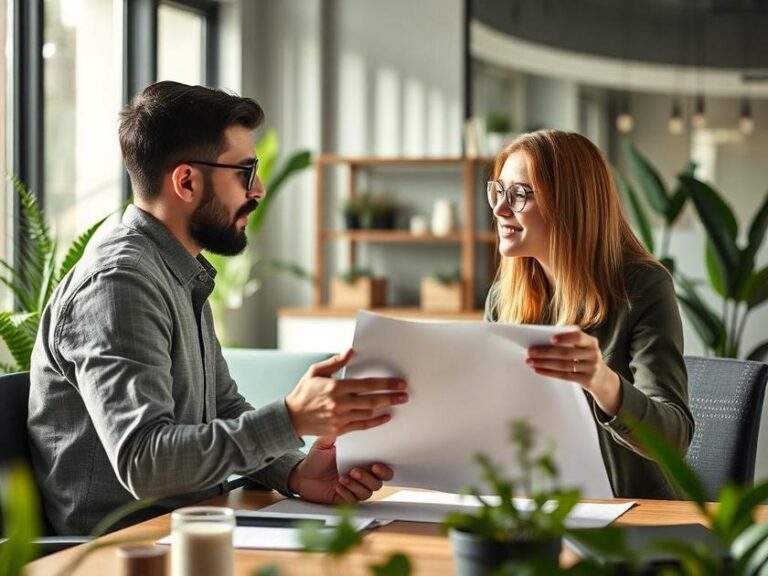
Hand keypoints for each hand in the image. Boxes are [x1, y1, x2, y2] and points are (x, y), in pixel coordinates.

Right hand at [285, 349, 407, 436]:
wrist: (291, 418)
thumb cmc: (304, 392)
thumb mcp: (316, 371)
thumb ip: (335, 362)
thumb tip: (351, 351)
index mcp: (335, 387)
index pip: (366, 385)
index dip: (385, 384)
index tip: (399, 383)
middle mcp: (339, 403)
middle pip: (371, 401)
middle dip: (391, 397)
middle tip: (405, 394)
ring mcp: (340, 418)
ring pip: (368, 414)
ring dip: (385, 408)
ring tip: (398, 403)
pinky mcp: (340, 430)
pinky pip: (362, 426)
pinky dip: (375, 422)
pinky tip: (385, 417)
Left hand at [288, 436, 392, 503]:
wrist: (303, 475)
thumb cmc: (317, 459)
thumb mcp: (325, 444)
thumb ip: (335, 435)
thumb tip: (346, 425)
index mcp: (362, 462)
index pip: (382, 468)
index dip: (383, 469)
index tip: (375, 465)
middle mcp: (361, 476)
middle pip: (379, 482)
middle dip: (371, 478)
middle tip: (356, 471)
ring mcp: (354, 488)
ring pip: (367, 492)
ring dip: (357, 485)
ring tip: (343, 477)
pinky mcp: (346, 499)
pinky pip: (353, 500)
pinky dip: (347, 493)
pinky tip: (338, 486)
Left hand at [526, 329, 621, 415]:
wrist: (603, 379)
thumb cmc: (586, 358)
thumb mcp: (584, 348)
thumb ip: (569, 342)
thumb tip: (542, 339)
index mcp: (591, 342)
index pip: (578, 337)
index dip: (564, 338)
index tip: (550, 338)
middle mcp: (593, 354)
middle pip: (566, 353)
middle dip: (545, 352)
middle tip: (530, 351)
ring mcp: (591, 368)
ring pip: (563, 365)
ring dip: (544, 363)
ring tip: (530, 361)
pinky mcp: (587, 381)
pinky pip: (565, 376)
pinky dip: (549, 373)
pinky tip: (538, 370)